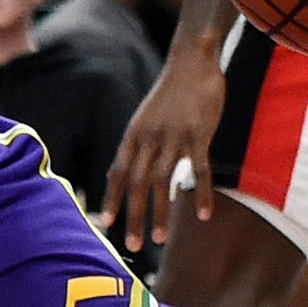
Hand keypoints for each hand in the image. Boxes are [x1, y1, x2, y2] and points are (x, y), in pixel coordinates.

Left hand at [97, 50, 225, 249]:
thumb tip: (133, 172)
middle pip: (136, 184)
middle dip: (132, 216)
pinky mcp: (199, 134)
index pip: (117, 172)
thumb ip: (141, 144)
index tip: (104, 223)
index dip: (110, 198)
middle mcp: (149, 138)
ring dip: (160, 213)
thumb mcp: (147, 117)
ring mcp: (174, 137)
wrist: (192, 62)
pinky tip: (203, 214)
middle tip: (132, 245)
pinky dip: (201, 194)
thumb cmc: (171, 93)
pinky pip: (199, 170)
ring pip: (163, 182)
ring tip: (159, 239)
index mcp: (134, 135)